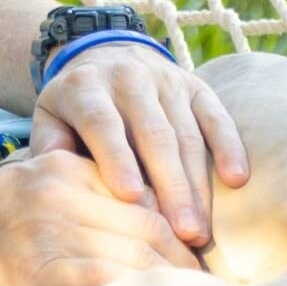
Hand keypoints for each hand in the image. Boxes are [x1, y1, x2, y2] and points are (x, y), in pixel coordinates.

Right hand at [0, 149, 201, 285]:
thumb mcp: (22, 202)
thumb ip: (75, 209)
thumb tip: (143, 240)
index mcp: (58, 169)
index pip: (144, 197)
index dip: (178, 237)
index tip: (203, 267)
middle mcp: (60, 190)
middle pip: (152, 228)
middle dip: (188, 267)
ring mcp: (52, 227)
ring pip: (142, 258)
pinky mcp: (45, 268)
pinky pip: (116, 285)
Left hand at [31, 42, 248, 246]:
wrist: (104, 52)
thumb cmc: (75, 104)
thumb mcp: (49, 115)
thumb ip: (49, 143)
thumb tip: (55, 176)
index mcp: (86, 87)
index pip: (103, 123)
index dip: (117, 158)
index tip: (131, 198)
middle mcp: (128, 79)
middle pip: (153, 135)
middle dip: (170, 187)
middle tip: (182, 233)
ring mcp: (166, 81)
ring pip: (186, 134)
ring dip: (197, 185)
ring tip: (200, 231)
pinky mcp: (197, 87)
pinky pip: (217, 117)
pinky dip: (229, 146)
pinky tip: (237, 180)